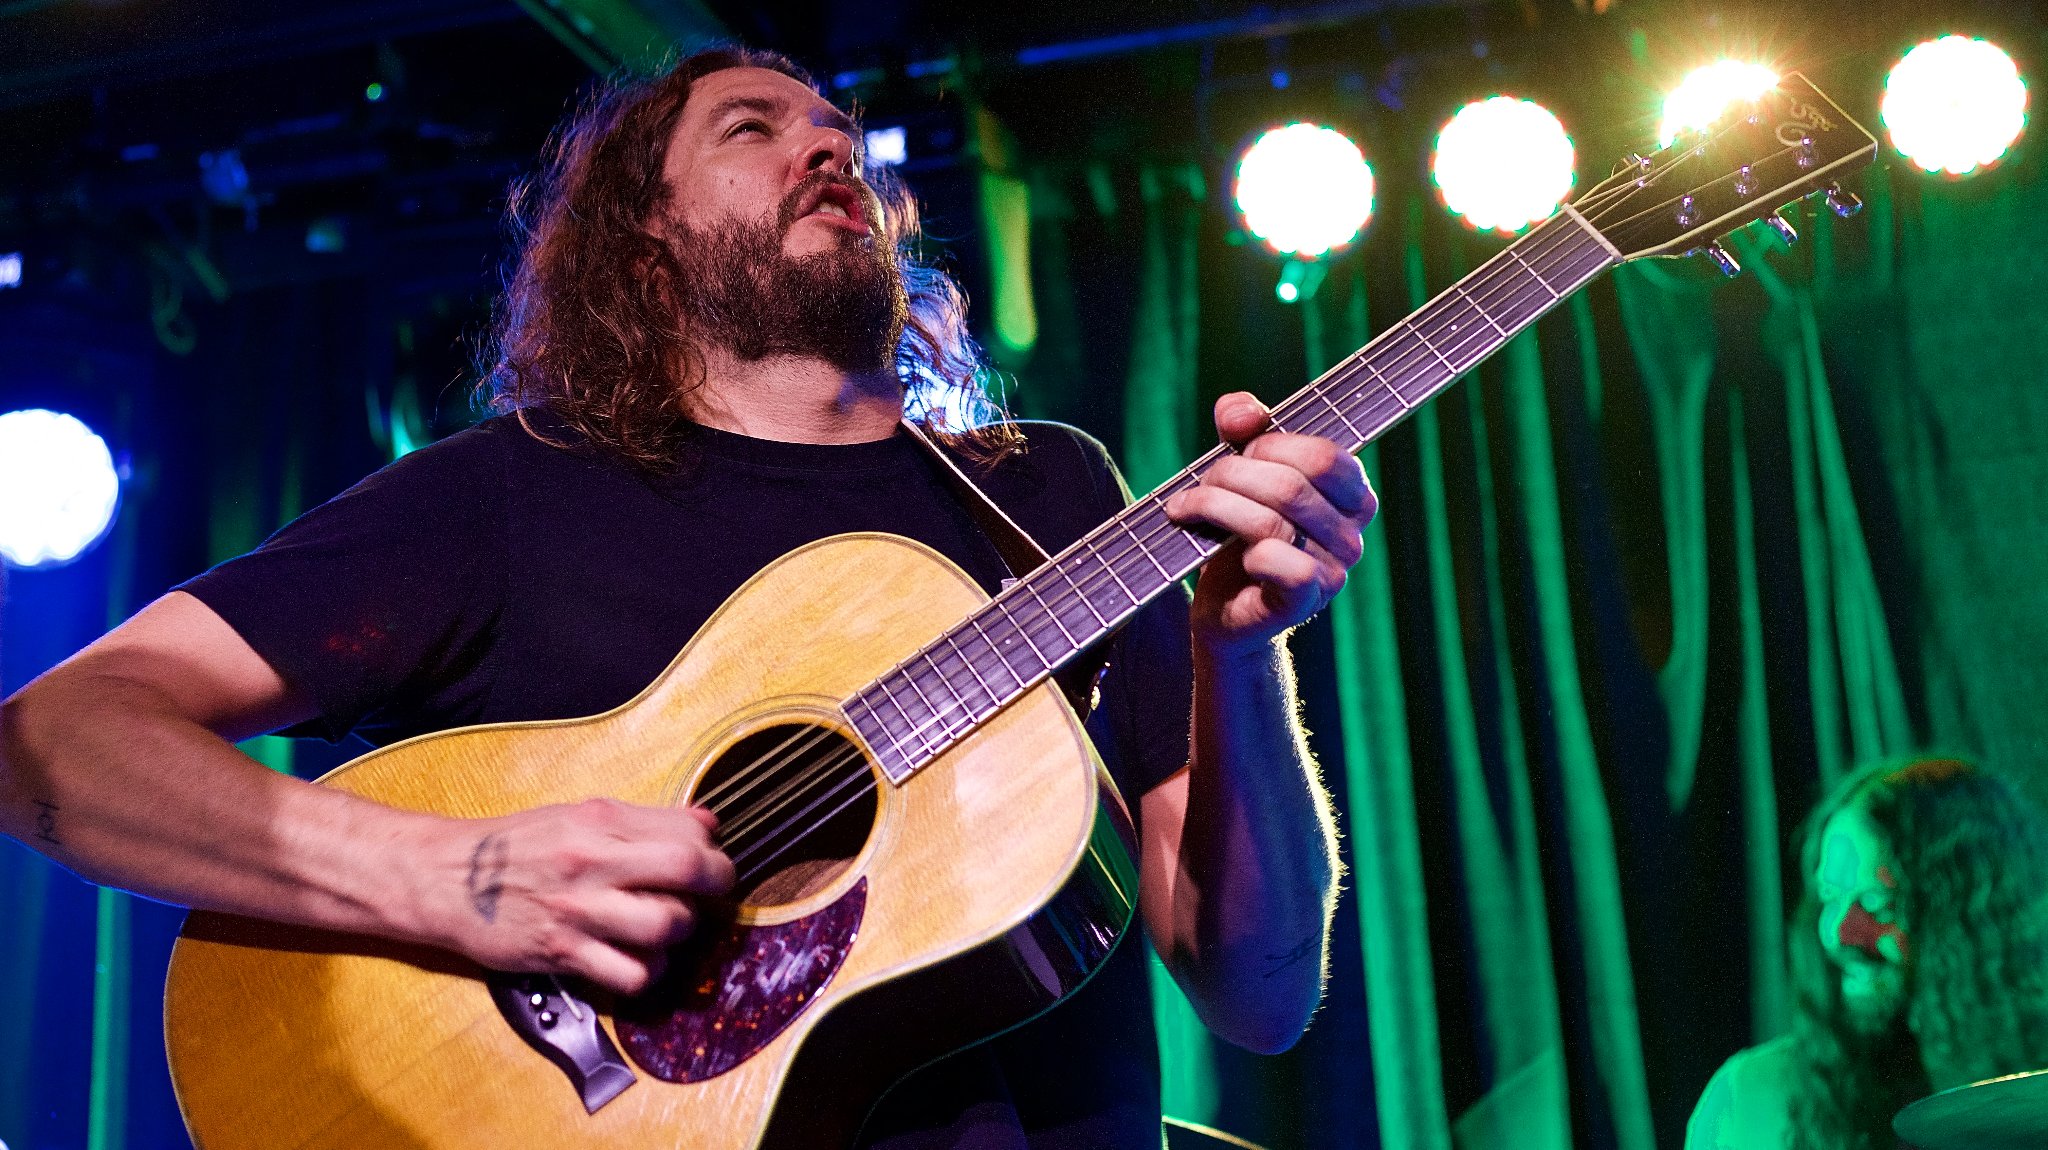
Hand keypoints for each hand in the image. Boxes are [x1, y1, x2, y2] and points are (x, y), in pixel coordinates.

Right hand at [412, 798, 734, 994]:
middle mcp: (593, 862)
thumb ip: (644, 821)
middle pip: (688, 870)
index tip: (708, 860)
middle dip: (716, 884)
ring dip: (679, 931)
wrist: (445, 878)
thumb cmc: (517, 846)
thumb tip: (707, 823)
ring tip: (665, 927)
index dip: (712, 849)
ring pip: (667, 925)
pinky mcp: (563, 953)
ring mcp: (579, 910)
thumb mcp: (578, 815)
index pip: (687, 831)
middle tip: (710, 894)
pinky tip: (637, 960)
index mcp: (601, 821)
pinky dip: (646, 972)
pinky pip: (631, 974)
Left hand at [1165, 392, 1375, 659]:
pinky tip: (1220, 550)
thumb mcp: (1241, 469)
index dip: (1270, 445)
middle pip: (1291, 486)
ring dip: (1217, 506)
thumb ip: (1244, 428)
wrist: (1224, 605)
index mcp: (1351, 494)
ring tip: (1185, 507)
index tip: (1236, 452)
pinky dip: (1250, 554)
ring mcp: (1334, 571)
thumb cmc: (1238, 530)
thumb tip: (1242, 411)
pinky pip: (1289, 568)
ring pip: (1274, 523)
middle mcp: (1352, 533)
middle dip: (1231, 475)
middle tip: (1200, 483)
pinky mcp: (1306, 601)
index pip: (1324, 456)